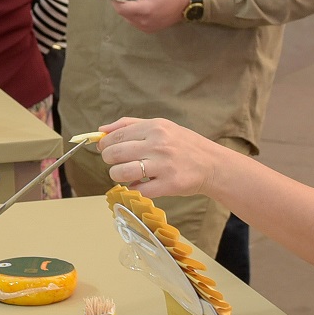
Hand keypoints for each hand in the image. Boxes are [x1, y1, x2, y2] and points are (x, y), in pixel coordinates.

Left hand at [95, 117, 225, 199]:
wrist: (212, 164)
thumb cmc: (183, 144)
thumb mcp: (161, 126)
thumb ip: (130, 125)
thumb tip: (101, 130)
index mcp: (155, 128)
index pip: (117, 135)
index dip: (104, 144)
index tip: (104, 149)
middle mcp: (159, 145)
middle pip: (116, 153)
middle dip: (108, 160)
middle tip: (114, 162)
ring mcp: (164, 166)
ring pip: (123, 173)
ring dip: (117, 175)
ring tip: (124, 174)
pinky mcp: (169, 185)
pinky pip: (139, 190)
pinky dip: (134, 189)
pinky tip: (139, 185)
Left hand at [112, 0, 188, 33]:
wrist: (185, 5)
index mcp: (146, 9)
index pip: (122, 8)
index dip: (114, 1)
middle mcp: (144, 21)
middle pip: (123, 14)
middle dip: (120, 4)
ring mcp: (147, 27)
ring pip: (128, 19)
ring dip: (126, 10)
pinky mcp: (149, 30)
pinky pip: (135, 23)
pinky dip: (132, 15)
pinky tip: (137, 6)